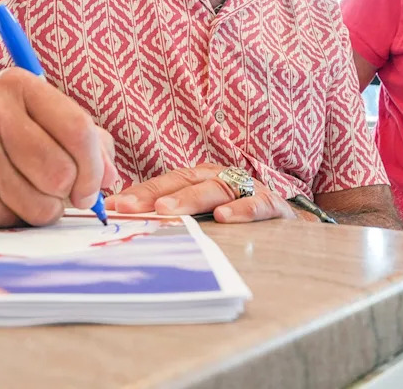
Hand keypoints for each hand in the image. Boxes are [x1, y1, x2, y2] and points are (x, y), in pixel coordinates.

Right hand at [0, 68, 118, 227]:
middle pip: (62, 171)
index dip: (95, 166)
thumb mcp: (41, 117)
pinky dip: (18, 219)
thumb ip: (89, 140)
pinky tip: (0, 200)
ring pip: (42, 204)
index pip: (77, 129)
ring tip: (26, 191)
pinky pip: (15, 221)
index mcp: (18, 85)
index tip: (93, 184)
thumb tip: (110, 178)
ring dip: (46, 209)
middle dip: (71, 191)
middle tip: (62, 192)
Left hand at [105, 163, 303, 222]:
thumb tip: (129, 225)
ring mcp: (248, 188)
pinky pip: (257, 204)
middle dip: (155, 193)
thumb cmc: (240, 214)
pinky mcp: (272, 205)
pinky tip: (224, 217)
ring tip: (167, 210)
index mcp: (202, 177)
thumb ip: (176, 216)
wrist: (289, 221)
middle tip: (130, 208)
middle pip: (185, 180)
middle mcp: (222, 177)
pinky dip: (241, 210)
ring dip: (191, 199)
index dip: (140, 192)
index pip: (166, 181)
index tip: (113, 206)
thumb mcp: (206, 212)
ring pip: (216, 188)